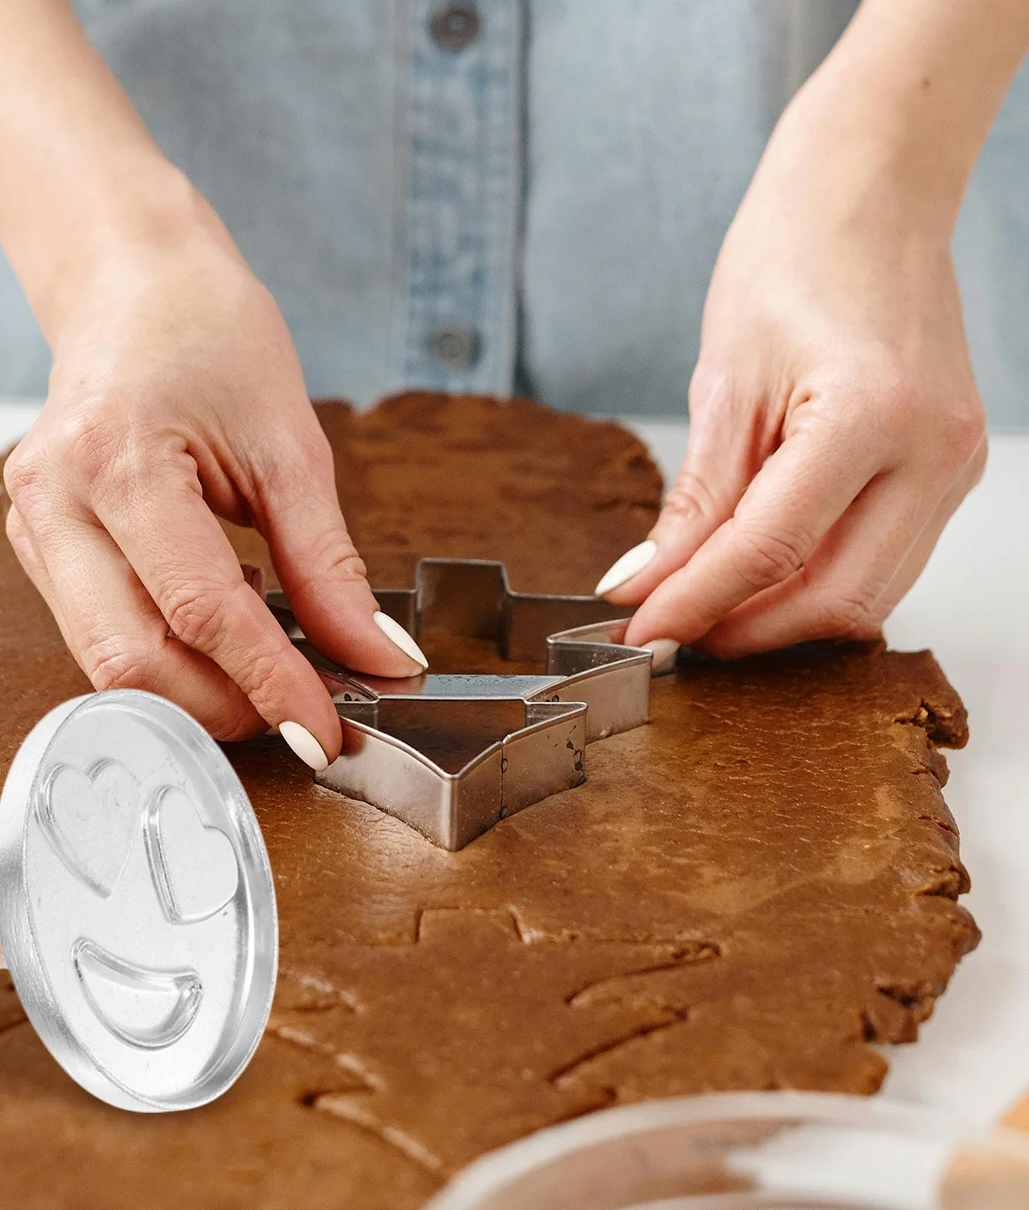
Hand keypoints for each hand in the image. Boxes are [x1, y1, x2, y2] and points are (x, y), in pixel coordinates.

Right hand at [2, 209, 425, 763]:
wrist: (129, 282)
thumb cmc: (205, 332)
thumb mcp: (289, 443)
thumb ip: (328, 565)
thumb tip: (378, 657)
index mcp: (115, 458)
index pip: (199, 610)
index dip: (269, 682)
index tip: (324, 729)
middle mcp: (54, 502)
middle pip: (132, 661)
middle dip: (223, 705)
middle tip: (299, 708)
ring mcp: (32, 530)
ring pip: (107, 664)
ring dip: (195, 687)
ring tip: (263, 652)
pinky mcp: (36, 549)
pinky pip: (99, 636)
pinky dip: (168, 654)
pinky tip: (216, 620)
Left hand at [599, 87, 987, 657]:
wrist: (872, 193)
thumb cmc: (795, 258)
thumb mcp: (723, 382)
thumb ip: (693, 502)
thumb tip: (644, 586)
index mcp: (870, 415)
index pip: (767, 553)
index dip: (693, 607)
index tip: (636, 636)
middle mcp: (931, 451)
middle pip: (832, 600)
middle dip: (742, 632)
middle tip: (668, 632)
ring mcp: (953, 465)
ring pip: (866, 599)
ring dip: (781, 619)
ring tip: (706, 605)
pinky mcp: (950, 471)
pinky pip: (884, 563)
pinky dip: (816, 583)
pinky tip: (759, 572)